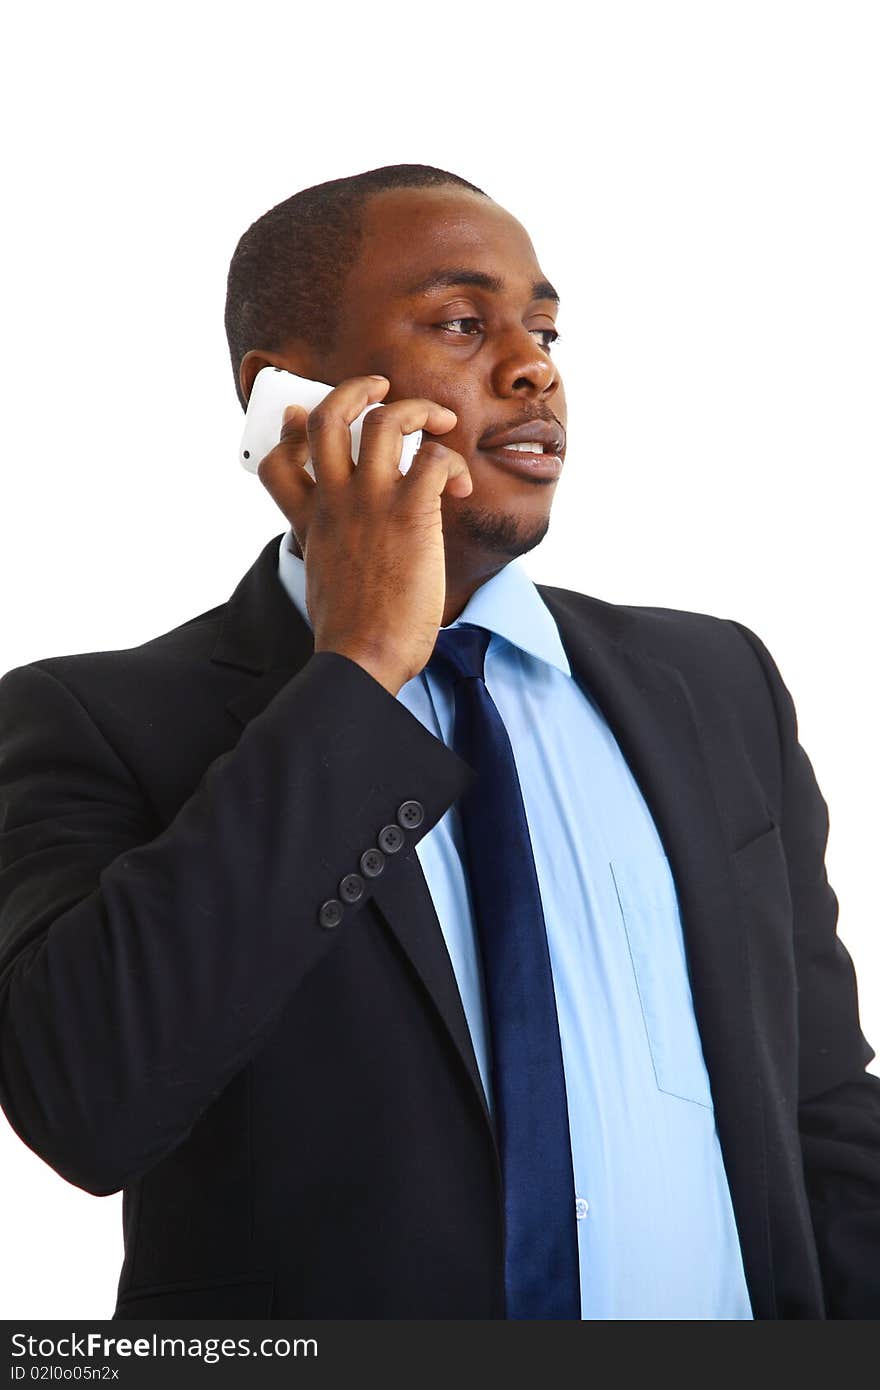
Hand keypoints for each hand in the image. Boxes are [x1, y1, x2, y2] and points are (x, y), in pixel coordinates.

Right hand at [256, 375, 472, 694]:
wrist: (363, 657)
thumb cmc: (353, 632)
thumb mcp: (325, 582)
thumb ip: (328, 551)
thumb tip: (338, 544)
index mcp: (310, 521)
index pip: (278, 461)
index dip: (289, 432)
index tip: (302, 418)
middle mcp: (334, 502)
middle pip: (330, 418)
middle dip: (357, 389)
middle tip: (382, 387)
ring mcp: (370, 502)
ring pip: (386, 420)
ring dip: (418, 410)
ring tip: (441, 422)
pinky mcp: (410, 512)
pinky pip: (434, 459)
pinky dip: (453, 462)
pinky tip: (462, 488)